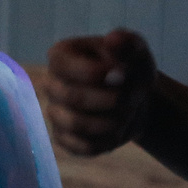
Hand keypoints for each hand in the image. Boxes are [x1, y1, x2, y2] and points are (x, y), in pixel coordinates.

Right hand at [41, 28, 154, 156]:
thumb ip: (127, 43)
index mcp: (61, 56)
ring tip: (128, 113)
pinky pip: (81, 146)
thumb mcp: (135, 51)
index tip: (124, 73)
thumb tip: (113, 40)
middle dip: (110, 100)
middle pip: (71, 97)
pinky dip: (107, 141)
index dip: (96, 73)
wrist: (136, 98)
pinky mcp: (65, 138)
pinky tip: (119, 130)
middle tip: (132, 98)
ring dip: (111, 122)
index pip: (65, 67)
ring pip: (75, 124)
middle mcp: (51, 84)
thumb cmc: (130, 68)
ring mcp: (56, 113)